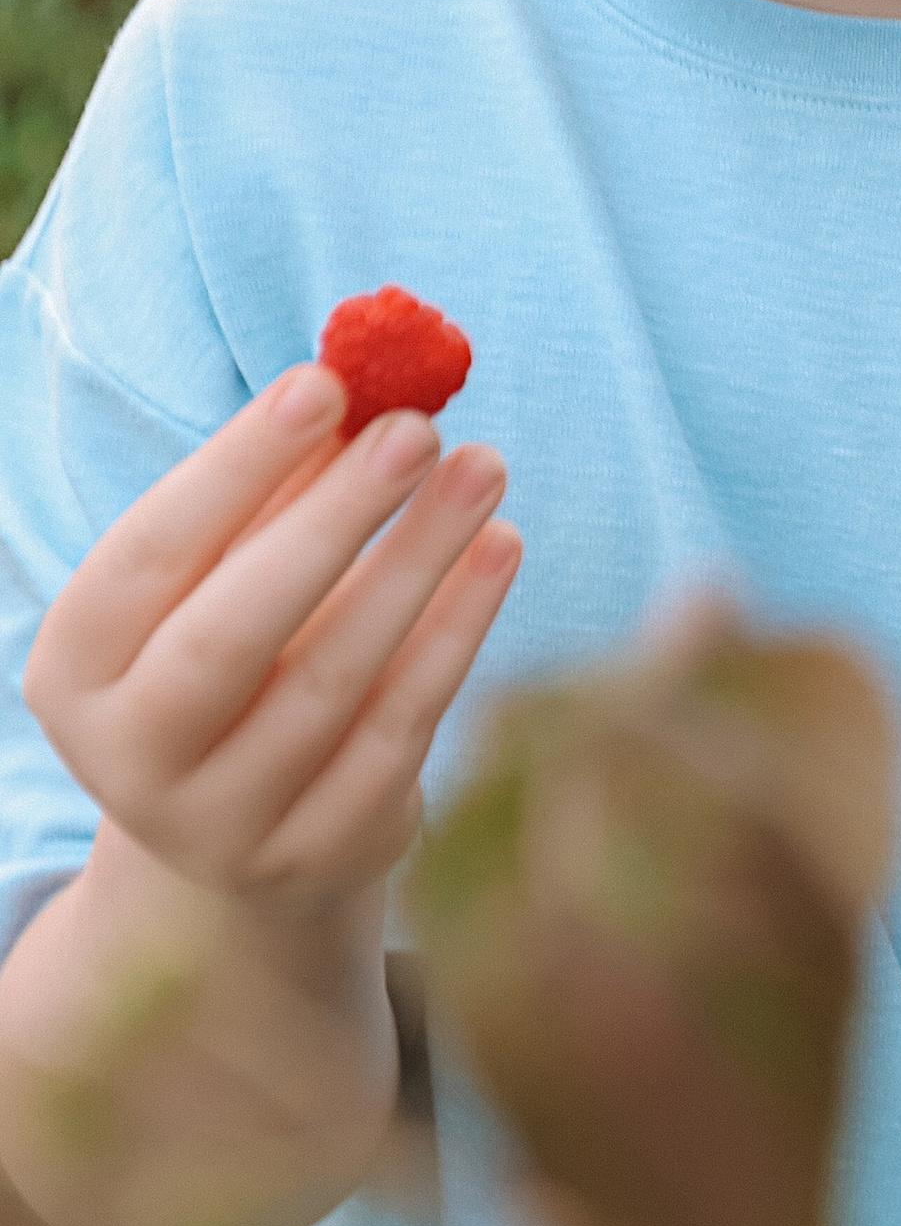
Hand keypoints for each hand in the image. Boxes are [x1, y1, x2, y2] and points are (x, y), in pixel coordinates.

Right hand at [24, 361, 518, 937]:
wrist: (241, 824)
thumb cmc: (234, 647)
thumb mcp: (224, 570)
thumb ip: (278, 482)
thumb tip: (367, 372)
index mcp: (75, 669)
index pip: (150, 555)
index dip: (236, 468)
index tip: (325, 383)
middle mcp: (130, 760)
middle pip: (229, 634)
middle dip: (330, 521)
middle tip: (417, 429)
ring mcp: (222, 824)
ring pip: (330, 683)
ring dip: (417, 563)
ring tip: (482, 468)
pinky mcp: (318, 853)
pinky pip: (399, 733)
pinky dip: (456, 633)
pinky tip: (500, 550)